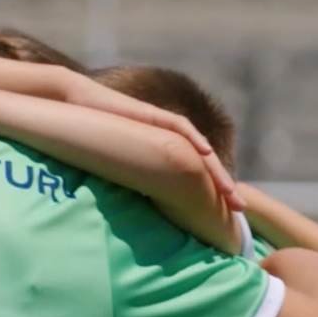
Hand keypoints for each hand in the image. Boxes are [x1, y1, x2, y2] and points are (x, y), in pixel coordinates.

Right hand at [60, 80, 242, 209]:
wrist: (77, 105)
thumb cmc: (94, 135)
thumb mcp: (120, 162)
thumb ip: (134, 176)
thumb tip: (140, 206)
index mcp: (163, 151)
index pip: (194, 171)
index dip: (211, 189)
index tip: (225, 211)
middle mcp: (167, 138)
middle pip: (205, 161)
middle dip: (223, 184)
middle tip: (239, 207)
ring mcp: (161, 125)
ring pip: (198, 147)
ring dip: (215, 169)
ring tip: (229, 190)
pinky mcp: (151, 114)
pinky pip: (179, 127)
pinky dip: (193, 139)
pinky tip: (206, 153)